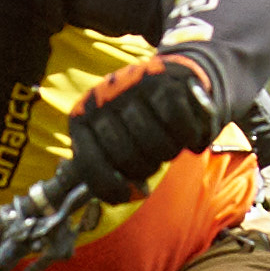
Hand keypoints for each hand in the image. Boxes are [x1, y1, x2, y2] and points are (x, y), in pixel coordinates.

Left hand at [67, 49, 221, 186]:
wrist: (172, 78)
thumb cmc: (141, 120)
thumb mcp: (113, 141)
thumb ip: (109, 170)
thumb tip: (127, 192)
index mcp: (81, 119)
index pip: (90, 164)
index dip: (111, 187)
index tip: (130, 193)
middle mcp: (101, 99)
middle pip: (126, 156)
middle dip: (146, 166)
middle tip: (154, 158)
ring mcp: (129, 86)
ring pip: (153, 141)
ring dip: (169, 150)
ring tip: (170, 141)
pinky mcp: (160, 77)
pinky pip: (177, 121)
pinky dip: (188, 133)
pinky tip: (187, 131)